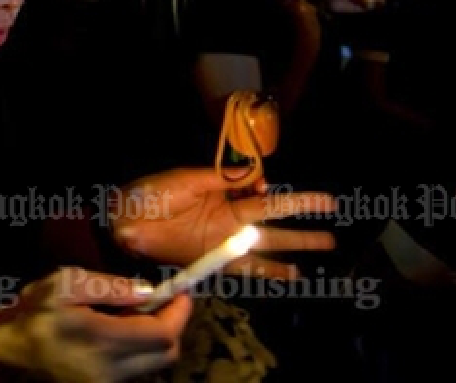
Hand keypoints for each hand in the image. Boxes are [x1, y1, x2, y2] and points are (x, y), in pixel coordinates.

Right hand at [0, 267, 190, 381]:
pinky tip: (117, 332)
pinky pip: (136, 371)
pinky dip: (138, 350)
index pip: (162, 334)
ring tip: (130, 314)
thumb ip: (111, 287)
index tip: (181, 291)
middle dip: (171, 325)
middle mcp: (111, 371)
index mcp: (102, 341)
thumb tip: (150, 290)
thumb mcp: (66, 284)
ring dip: (154, 338)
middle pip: (166, 353)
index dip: (179, 312)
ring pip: (153, 364)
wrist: (7, 352)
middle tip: (160, 300)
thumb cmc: (32, 313)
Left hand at [110, 168, 336, 278]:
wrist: (123, 219)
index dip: (293, 200)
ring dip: (290, 252)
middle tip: (332, 229)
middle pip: (272, 225)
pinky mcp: (211, 261)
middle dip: (301, 227)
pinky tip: (289, 277)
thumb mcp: (187, 179)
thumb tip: (259, 178)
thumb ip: (223, 179)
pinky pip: (244, 270)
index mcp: (224, 195)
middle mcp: (229, 220)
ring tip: (318, 257)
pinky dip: (266, 274)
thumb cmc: (151, 193)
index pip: (266, 197)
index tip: (318, 200)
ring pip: (264, 248)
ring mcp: (222, 242)